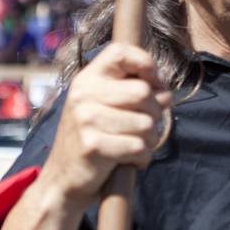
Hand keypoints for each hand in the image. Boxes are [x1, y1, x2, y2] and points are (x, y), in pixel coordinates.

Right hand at [39, 43, 170, 208]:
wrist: (64, 178)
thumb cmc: (94, 137)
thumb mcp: (103, 105)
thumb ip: (130, 89)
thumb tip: (165, 91)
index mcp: (87, 79)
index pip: (121, 52)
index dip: (147, 65)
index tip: (155, 85)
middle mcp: (83, 95)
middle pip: (144, 92)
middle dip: (157, 112)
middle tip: (147, 125)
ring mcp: (86, 120)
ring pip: (146, 123)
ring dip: (150, 139)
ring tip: (135, 144)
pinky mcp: (93, 145)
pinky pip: (139, 147)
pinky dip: (142, 157)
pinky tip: (130, 160)